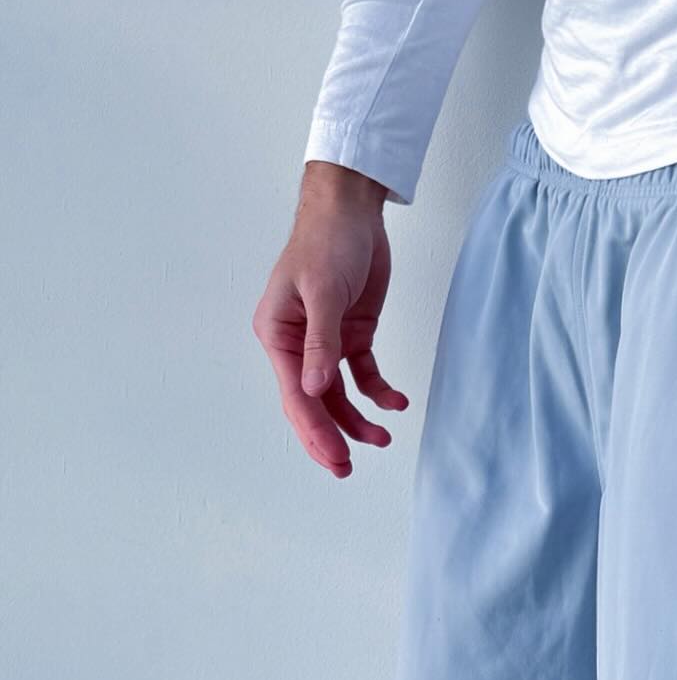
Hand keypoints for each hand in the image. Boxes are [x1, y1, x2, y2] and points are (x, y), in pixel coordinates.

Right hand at [252, 163, 408, 478]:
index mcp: (278, 334)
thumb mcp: (323, 291)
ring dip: (357, 419)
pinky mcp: (351, 334)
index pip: (295, 394)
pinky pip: (363, 372)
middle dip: (330, 436)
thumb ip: (321, 343)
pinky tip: (396, 403)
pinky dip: (379, 391)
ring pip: (338, 394)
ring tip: (382, 439)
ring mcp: (325, 341)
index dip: (314, 430)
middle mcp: (297, 344)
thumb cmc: (326, 241)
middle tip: (346, 469)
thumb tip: (315, 389)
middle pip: (312, 402)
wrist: (352, 209)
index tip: (335, 458)